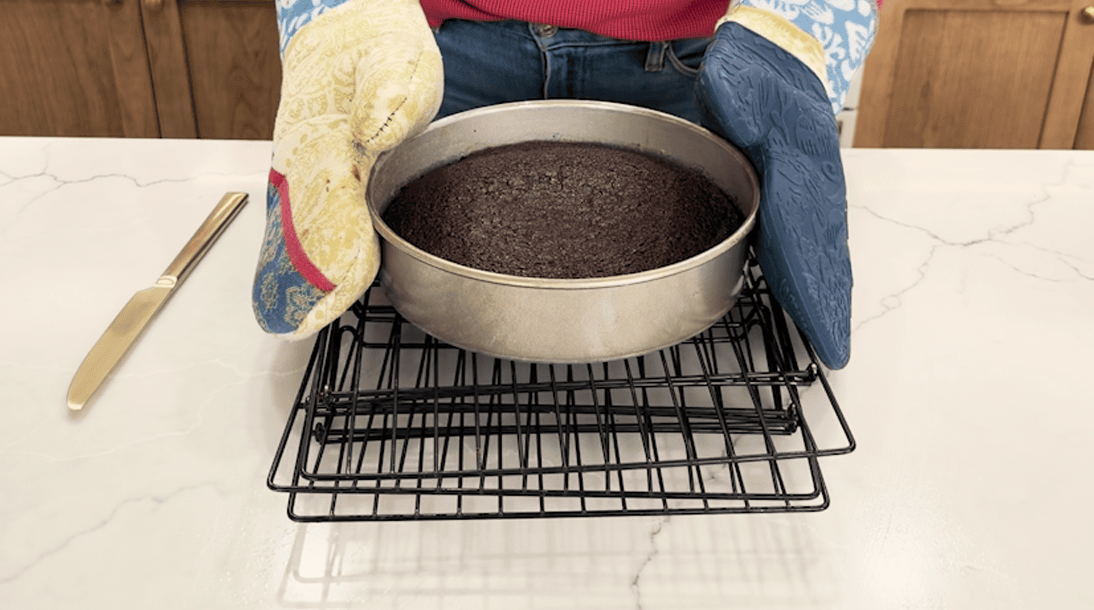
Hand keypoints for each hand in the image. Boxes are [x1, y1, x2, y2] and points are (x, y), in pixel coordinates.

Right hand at [253, 0, 442, 337]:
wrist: (345, 23)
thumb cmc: (376, 45)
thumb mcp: (397, 61)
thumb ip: (387, 96)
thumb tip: (371, 134)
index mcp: (331, 136)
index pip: (335, 209)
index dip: (336, 256)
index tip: (336, 292)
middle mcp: (307, 158)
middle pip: (302, 229)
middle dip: (301, 281)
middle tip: (294, 327)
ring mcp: (299, 166)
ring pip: (288, 227)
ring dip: (286, 275)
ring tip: (281, 320)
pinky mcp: (303, 171)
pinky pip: (290, 219)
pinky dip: (286, 253)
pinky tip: (285, 282)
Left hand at [697, 21, 851, 368]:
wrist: (778, 54)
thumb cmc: (751, 69)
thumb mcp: (735, 73)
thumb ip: (732, 93)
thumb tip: (731, 106)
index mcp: (798, 157)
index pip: (803, 230)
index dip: (810, 283)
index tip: (822, 322)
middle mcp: (815, 180)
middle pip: (824, 250)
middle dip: (830, 304)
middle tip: (837, 352)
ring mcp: (814, 188)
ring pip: (825, 249)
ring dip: (828, 295)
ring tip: (831, 340)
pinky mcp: (802, 194)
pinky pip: (814, 241)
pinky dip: (818, 274)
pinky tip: (813, 299)